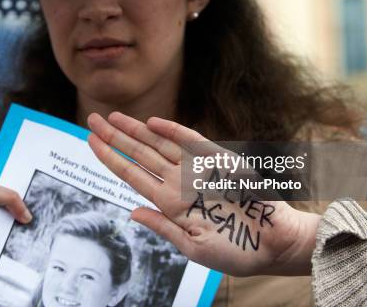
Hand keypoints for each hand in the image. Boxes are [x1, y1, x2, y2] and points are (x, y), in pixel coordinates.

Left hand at [87, 112, 319, 276]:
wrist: (276, 244)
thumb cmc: (237, 251)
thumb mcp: (193, 248)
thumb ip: (163, 227)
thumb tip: (132, 212)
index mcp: (170, 204)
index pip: (131, 176)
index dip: (110, 158)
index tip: (90, 142)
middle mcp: (179, 183)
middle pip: (139, 155)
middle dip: (115, 137)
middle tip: (92, 120)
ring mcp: (198, 171)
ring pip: (160, 145)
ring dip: (137, 130)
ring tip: (113, 117)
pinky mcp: (220, 162)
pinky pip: (193, 143)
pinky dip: (174, 131)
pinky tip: (153, 123)